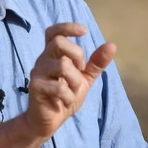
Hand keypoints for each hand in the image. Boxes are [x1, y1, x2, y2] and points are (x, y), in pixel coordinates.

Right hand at [24, 22, 115, 138]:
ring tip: (72, 91)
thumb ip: (96, 64)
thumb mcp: (84, 79)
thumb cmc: (64, 97)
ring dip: (75, 81)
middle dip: (77, 55)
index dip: (67, 27)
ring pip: (62, 65)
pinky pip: (59, 87)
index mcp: (53, 55)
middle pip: (59, 42)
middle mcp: (43, 60)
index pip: (54, 32)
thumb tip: (112, 45)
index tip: (84, 31)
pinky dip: (69, 97)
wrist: (49, 120)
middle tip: (80, 71)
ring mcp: (37, 73)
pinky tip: (66, 102)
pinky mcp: (35, 87)